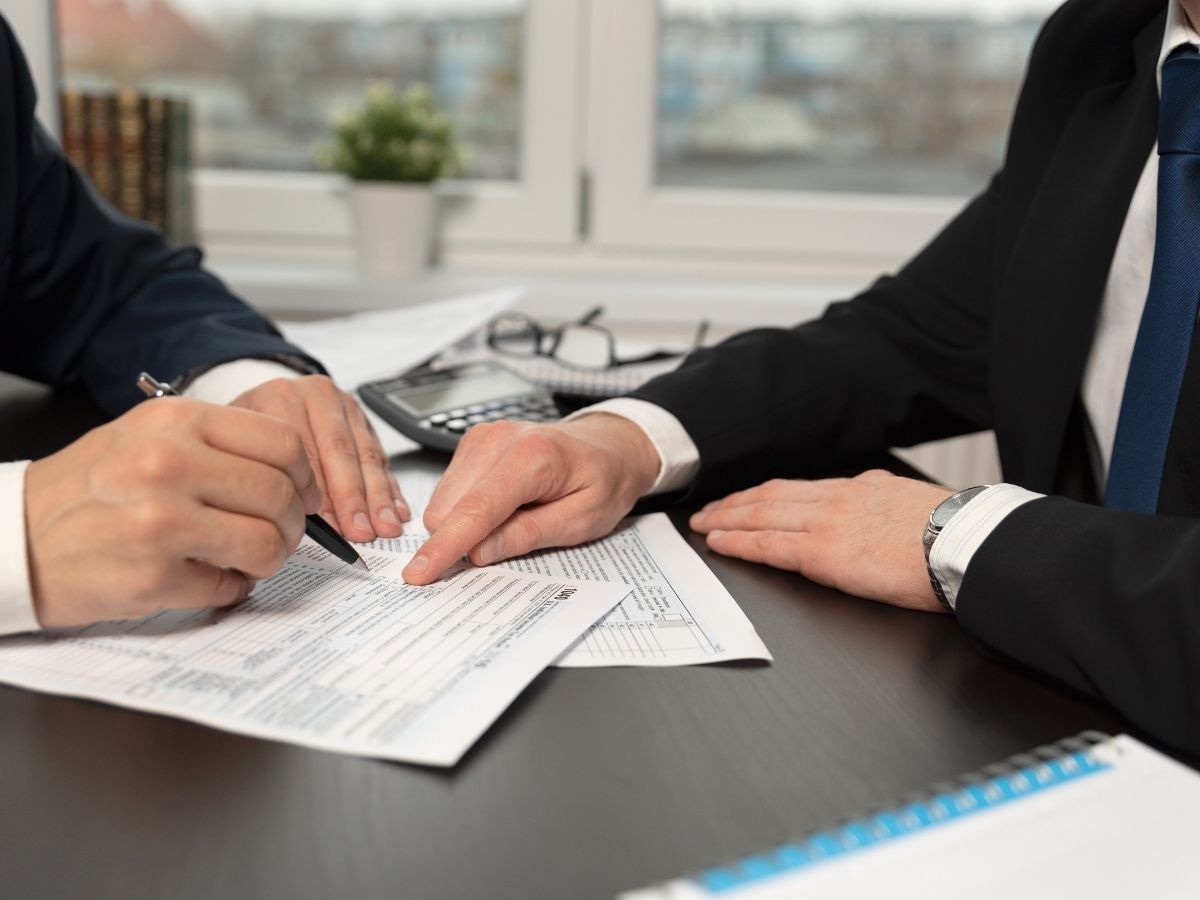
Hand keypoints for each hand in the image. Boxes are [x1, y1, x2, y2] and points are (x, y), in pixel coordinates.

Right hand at [25, 398, 324, 627]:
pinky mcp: (152, 576)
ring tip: (247, 559)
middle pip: (281, 496)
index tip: (302, 493)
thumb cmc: (91, 488)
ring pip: (266, 543)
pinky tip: (207, 576)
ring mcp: (160, 521)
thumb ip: (220, 445)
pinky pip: (230, 586)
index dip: (304, 475)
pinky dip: (230, 587)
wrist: (16, 537)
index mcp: (176, 422)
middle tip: (278, 534)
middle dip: (292, 524)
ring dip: (268, 558)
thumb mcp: (150, 437)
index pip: (284, 443)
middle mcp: (169, 465)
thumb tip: (296, 473)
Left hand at [229, 375, 407, 540]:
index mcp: (280, 397)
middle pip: (340, 451)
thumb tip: (283, 523)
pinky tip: (395, 510)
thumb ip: (256, 476)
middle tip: (360, 529)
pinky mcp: (365, 422)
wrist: (263, 404)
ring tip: (383, 525)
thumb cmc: (247, 434)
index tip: (329, 525)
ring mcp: (345, 407)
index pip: (304, 450)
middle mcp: (316, 397)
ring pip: (367, 455)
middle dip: (353, 497)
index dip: (318, 492)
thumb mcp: (239, 447)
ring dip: (378, 496)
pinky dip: (390, 487)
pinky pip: (381, 458)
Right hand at [403, 414, 660, 583]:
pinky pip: (450, 489)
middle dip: (463, 539)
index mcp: (532, 457)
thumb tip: (478, 552)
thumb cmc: (603, 481)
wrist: (609, 447)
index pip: (476, 510)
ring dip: (467, 524)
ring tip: (515, 516)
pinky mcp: (473, 442)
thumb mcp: (582, 521)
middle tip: (509, 542)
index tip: (418, 573)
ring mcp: (483, 437)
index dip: (445, 546)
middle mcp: (499, 440)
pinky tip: (503, 505)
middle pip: (449, 507)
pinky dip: (467, 508)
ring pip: (443, 501)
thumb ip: (528, 535)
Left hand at [689, 470, 954, 611]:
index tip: (750, 499)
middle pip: (773, 496)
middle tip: (710, 509)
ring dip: (728, 518)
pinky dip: (738, 541)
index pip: (804, 489)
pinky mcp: (822, 551)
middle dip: (737, 502)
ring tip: (704, 524)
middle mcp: (839, 498)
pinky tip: (719, 542)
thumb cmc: (957, 536)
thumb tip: (879, 512)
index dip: (769, 494)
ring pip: (762, 515)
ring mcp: (827, 522)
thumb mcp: (918, 506)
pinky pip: (768, 544)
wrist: (967, 544)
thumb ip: (888, 507)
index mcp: (864, 488)